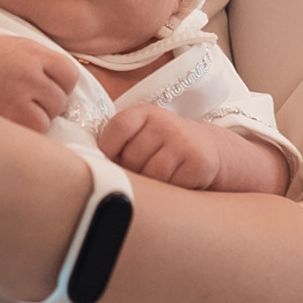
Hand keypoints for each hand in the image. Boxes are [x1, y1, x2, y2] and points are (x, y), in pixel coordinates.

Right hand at [0, 32, 80, 132]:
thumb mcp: (19, 48)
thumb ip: (45, 64)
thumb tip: (68, 89)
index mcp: (36, 53)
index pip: (70, 76)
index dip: (60, 84)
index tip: (43, 87)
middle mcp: (31, 73)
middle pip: (61, 99)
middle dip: (47, 103)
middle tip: (22, 99)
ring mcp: (19, 95)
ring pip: (49, 118)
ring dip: (37, 118)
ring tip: (13, 108)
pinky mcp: (8, 116)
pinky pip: (34, 130)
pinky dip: (25, 129)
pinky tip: (9, 118)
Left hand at [99, 104, 224, 189]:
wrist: (208, 148)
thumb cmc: (163, 146)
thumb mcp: (142, 135)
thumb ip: (118, 144)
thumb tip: (94, 169)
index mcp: (144, 113)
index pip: (117, 128)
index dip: (109, 150)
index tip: (113, 162)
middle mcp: (164, 122)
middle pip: (132, 158)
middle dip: (132, 171)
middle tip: (143, 170)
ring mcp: (182, 141)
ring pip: (151, 175)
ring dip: (152, 184)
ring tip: (159, 176)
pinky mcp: (197, 162)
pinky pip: (171, 185)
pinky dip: (170, 189)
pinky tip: (176, 180)